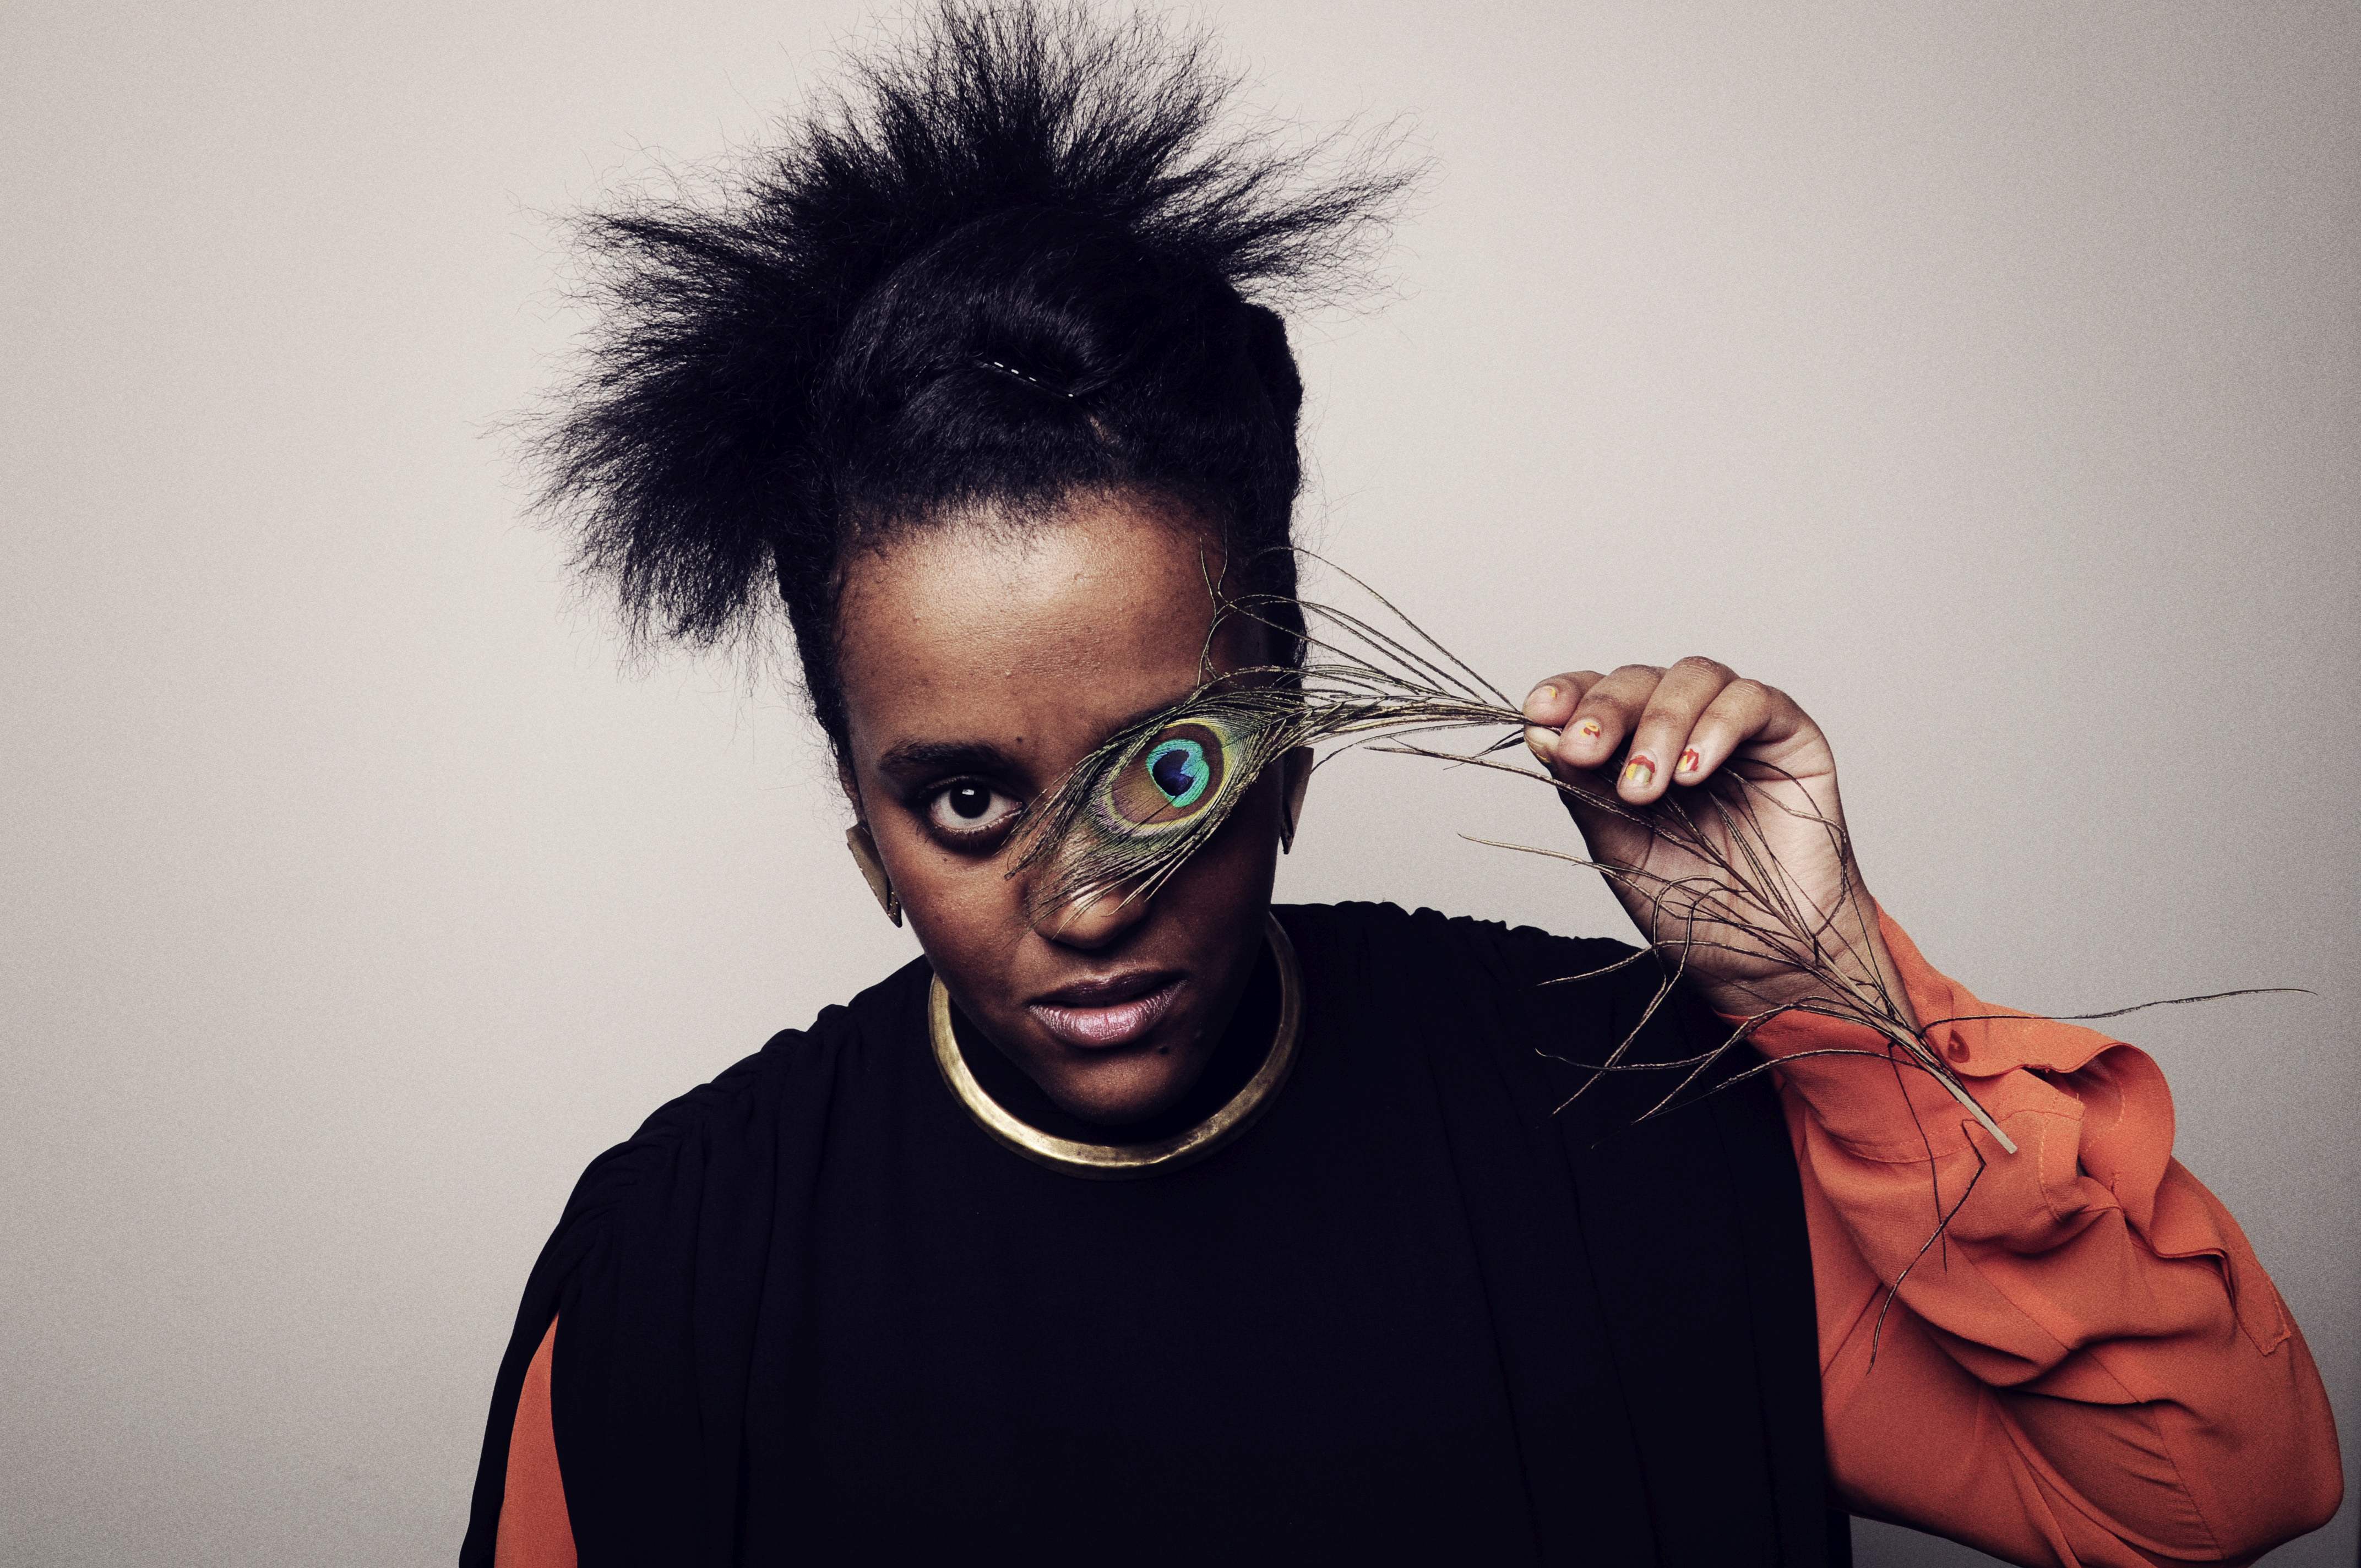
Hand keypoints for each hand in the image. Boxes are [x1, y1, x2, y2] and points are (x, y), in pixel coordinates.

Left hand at [1520, 659, 1910, 1023]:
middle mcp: (1686, 727)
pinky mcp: (1790, 736)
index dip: (1569, 693)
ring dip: (1660, 723)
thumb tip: (1540, 734)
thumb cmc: (1695, 907)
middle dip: (1606, 710)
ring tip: (1646, 786)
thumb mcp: (1621, 850)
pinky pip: (1754, 700)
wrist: (1767, 958)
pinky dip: (1718, 726)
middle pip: (1640, 679)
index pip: (1598, 694)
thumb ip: (1585, 792)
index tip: (1539, 713)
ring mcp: (1739, 728)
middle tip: (1586, 751)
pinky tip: (1694, 772)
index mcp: (1636, 749)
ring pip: (1694, 677)